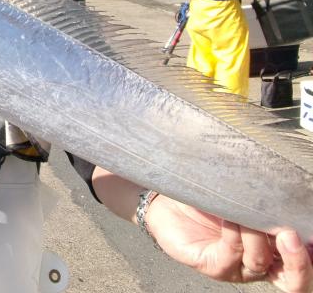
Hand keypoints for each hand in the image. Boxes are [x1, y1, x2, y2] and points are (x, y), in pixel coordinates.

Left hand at [147, 195, 312, 291]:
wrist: (168, 202)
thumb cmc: (209, 197)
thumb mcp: (241, 198)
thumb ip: (264, 201)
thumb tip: (285, 186)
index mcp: (274, 250)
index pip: (306, 260)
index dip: (312, 254)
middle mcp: (260, 264)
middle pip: (293, 280)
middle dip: (298, 261)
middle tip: (290, 236)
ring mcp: (237, 268)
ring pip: (260, 262)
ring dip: (257, 237)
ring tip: (249, 215)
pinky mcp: (214, 266)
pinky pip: (231, 254)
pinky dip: (234, 234)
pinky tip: (231, 218)